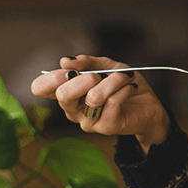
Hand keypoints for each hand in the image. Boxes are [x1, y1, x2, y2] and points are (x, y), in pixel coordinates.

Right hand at [30, 55, 169, 152]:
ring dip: (113, 80)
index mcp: (67, 93)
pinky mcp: (105, 127)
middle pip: (63, 95)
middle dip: (84, 78)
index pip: (40, 88)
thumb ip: (86, 62)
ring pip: (93, 96)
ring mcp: (87, 121)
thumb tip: (65, 61)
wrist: (147, 105)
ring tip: (125, 77)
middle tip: (99, 74)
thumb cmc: (122, 84)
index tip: (70, 69)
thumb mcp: (105, 66)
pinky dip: (124, 88)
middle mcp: (72, 110)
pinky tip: (130, 87)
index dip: (51, 76)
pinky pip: (113, 101)